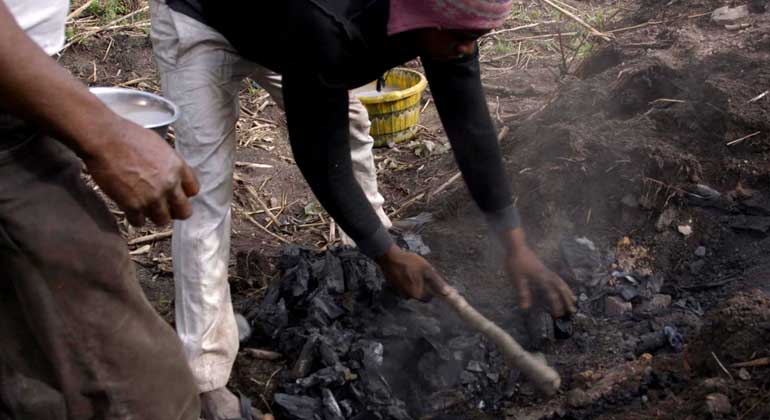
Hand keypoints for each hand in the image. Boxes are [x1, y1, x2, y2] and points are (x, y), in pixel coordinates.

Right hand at [83, 119, 198, 225]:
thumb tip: (172, 174)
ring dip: (155, 216)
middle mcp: (169, 185)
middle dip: (176, 211)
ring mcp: (152, 197)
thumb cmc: (129, 136)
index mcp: (177, 168)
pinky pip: (140, 222)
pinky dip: (136, 219)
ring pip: (163, 220)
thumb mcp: (159, 146)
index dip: (184, 193)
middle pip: (184, 211)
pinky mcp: (133, 206)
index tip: (177, 194)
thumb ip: (169, 164)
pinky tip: (131, 211)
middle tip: (166, 208)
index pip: (193, 190)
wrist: (104, 140)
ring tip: (146, 209)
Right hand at [375, 244, 446, 300]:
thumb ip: (437, 282)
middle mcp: (406, 296)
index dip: (432, 290)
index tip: (431, 280)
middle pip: (420, 294)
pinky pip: (404, 286)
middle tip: (422, 273)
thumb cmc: (409, 262)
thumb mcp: (426, 270)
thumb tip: (448, 293)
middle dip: (423, 285)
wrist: (389, 256)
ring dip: (414, 282)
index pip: (428, 298)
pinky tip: (406, 271)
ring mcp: (399, 292)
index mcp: (416, 294)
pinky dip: (407, 281)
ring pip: (412, 290)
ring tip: (413, 271)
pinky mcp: (394, 287)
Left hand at [503, 229, 576, 317]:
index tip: (558, 315)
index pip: (551, 294)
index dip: (556, 305)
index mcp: (541, 278)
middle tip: (573, 310)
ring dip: (568, 292)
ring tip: (574, 300)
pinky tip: (562, 288)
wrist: (516, 246)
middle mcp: (547, 274)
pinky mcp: (544, 269)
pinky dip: (563, 285)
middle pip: (561, 288)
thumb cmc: (515, 262)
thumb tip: (526, 308)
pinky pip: (557, 278)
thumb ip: (523, 293)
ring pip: (561, 282)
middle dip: (567, 299)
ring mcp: (546, 271)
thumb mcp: (517, 279)